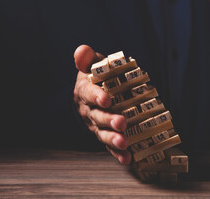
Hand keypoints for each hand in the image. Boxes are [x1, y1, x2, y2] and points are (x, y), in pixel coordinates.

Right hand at [73, 45, 131, 164]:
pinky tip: (128, 158)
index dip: (96, 96)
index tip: (107, 99)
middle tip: (122, 123)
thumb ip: (87, 58)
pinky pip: (110, 146)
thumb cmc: (95, 76)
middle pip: (97, 117)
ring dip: (113, 140)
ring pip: (102, 134)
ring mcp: (96, 125)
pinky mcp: (104, 134)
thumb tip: (82, 51)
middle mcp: (88, 110)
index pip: (87, 93)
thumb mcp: (91, 64)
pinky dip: (118, 153)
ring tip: (125, 143)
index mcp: (84, 91)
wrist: (93, 93)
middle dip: (109, 121)